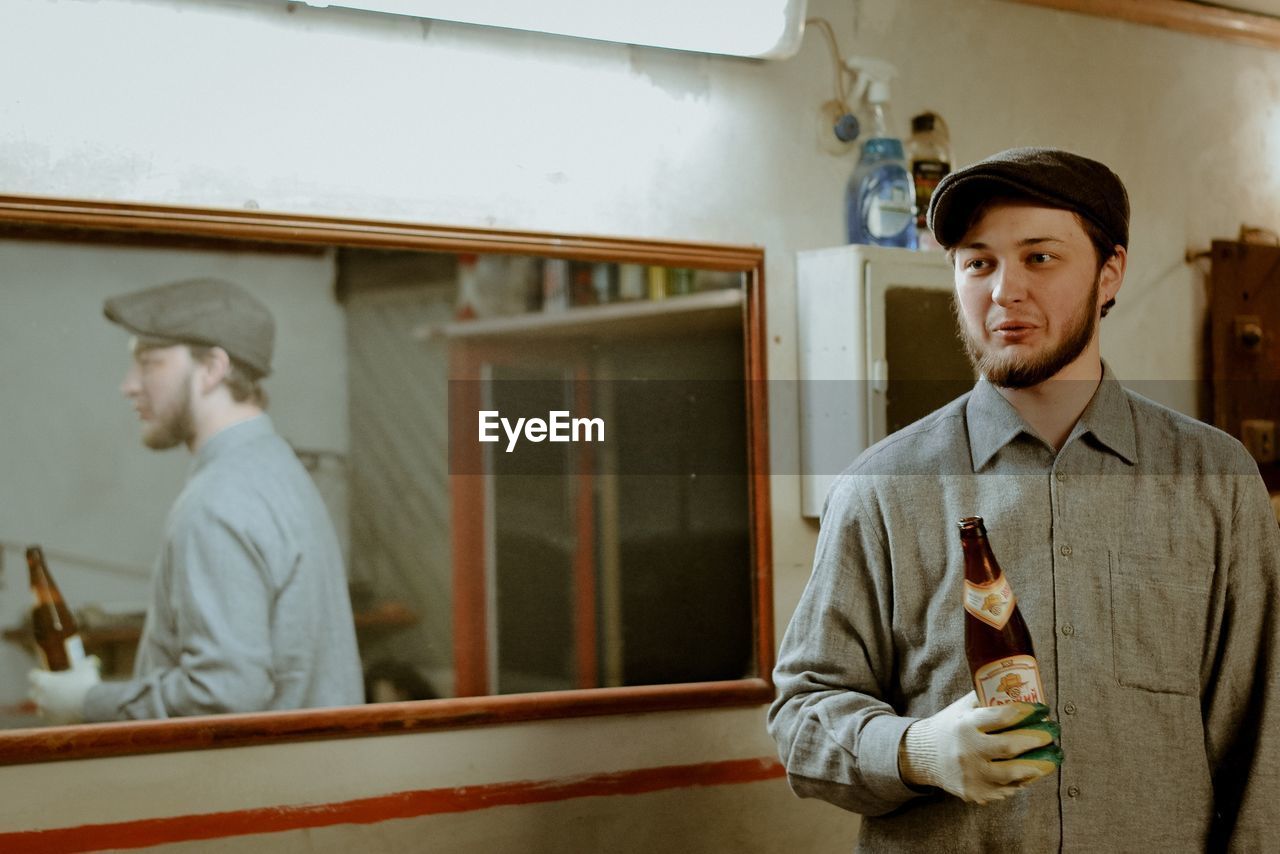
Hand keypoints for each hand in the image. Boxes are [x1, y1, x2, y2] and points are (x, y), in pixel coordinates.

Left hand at [28, 656, 100, 724]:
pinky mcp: (53, 722)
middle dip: (40, 691)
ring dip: (48, 705)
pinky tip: (69, 713)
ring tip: (62, 703)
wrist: (90, 704)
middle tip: (52, 689)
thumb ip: (86, 663)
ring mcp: (45, 711)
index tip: (47, 674)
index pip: (33, 675)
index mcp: (44, 681)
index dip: (39, 674)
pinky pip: (52, 719)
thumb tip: (91, 660)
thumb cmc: (86, 683)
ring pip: (41, 708)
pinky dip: (58, 716)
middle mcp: (40, 697)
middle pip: (32, 693)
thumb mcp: (87, 668)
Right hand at [898, 690, 1061, 804]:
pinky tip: (1032, 771)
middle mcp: (967, 750)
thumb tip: (1017, 686)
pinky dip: (1022, 780)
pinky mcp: (975, 793)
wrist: (923, 756)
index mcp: (965, 725)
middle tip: (1051, 734)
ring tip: (1052, 759)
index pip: (1002, 716)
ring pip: (1013, 774)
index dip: (1026, 712)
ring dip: (1037, 766)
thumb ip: (985, 699)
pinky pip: (1006, 789)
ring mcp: (971, 775)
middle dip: (1036, 740)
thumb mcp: (962, 708)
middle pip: (1010, 747)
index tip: (1041, 709)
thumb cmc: (950, 727)